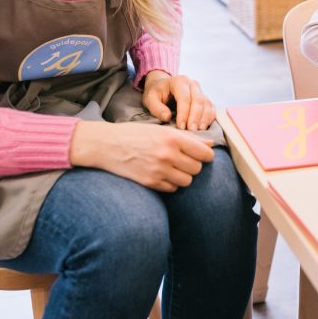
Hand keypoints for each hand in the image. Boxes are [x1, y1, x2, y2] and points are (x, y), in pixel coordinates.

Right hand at [69, 121, 214, 191]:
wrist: (107, 145)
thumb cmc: (136, 134)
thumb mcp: (161, 130)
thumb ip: (188, 138)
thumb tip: (210, 145)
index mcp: (173, 138)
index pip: (204, 153)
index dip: (206, 155)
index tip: (202, 155)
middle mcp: (167, 155)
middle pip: (197, 168)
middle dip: (194, 165)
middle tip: (184, 160)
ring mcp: (158, 170)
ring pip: (187, 181)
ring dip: (183, 176)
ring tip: (173, 168)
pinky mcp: (150, 182)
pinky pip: (172, 188)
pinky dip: (171, 183)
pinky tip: (162, 174)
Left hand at [143, 71, 215, 130]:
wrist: (163, 86)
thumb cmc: (156, 93)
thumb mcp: (150, 99)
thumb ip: (157, 108)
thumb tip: (167, 117)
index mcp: (179, 81)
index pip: (184, 98)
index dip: (184, 113)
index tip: (180, 127)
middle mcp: (192, 84)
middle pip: (198, 100)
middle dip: (195, 117)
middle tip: (191, 130)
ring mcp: (200, 90)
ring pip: (207, 104)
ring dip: (204, 118)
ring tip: (198, 131)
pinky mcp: (205, 98)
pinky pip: (211, 107)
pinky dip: (209, 118)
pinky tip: (204, 127)